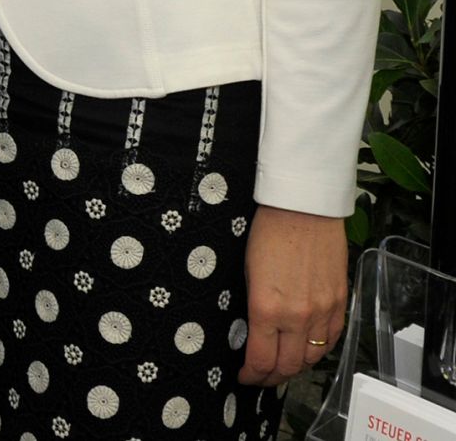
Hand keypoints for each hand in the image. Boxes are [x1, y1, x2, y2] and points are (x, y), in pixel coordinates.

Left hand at [239, 205, 347, 383]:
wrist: (303, 209)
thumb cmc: (268, 231)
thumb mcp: (247, 271)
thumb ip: (254, 306)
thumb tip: (252, 330)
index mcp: (267, 308)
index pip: (262, 359)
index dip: (252, 375)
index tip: (244, 375)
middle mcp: (297, 317)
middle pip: (288, 366)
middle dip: (271, 376)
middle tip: (261, 376)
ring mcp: (322, 312)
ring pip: (312, 357)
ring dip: (296, 367)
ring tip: (283, 365)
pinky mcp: (340, 303)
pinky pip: (332, 339)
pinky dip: (319, 350)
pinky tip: (308, 349)